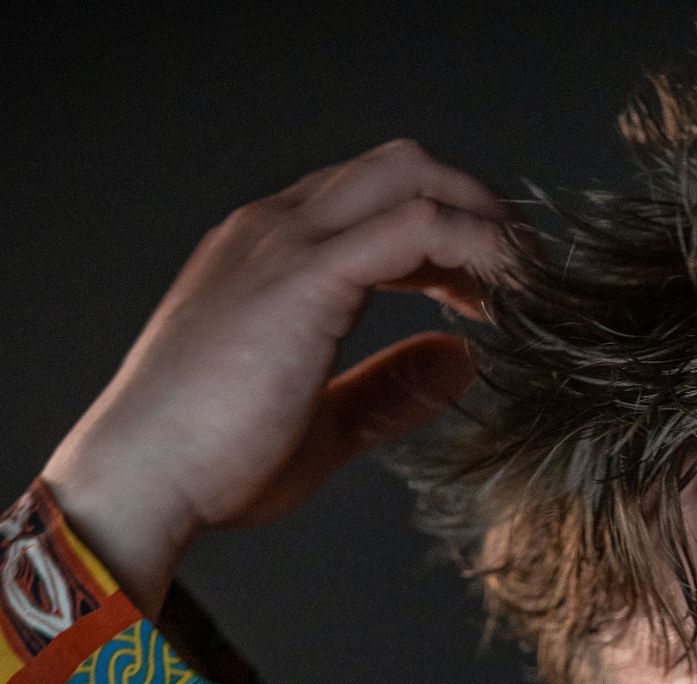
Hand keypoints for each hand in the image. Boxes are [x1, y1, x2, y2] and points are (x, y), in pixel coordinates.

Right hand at [41, 140, 512, 614]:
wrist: (145, 478)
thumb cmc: (213, 463)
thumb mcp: (323, 424)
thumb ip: (389, 389)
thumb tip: (458, 363)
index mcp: (270, 256)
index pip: (371, 203)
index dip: (443, 235)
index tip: (489, 290)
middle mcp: (274, 229)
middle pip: (399, 167)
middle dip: (472, 206)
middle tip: (523, 274)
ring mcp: (286, 243)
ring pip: (409, 177)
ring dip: (480, 221)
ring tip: (525, 283)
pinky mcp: (305, 276)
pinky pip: (414, 228)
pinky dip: (472, 248)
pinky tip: (504, 294)